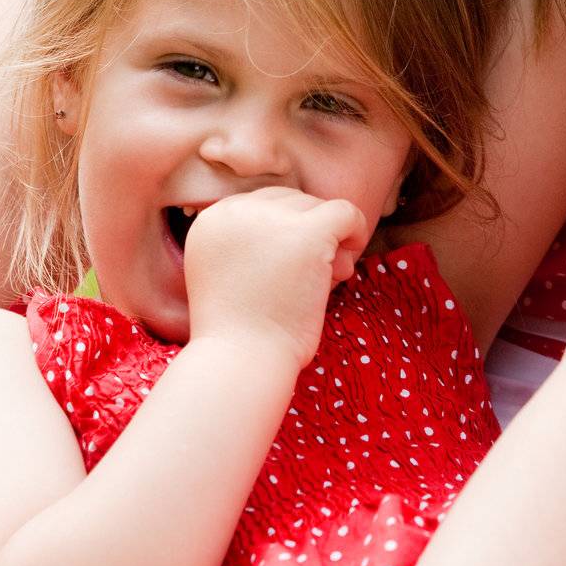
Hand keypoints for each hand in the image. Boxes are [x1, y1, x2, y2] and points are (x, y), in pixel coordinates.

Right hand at [182, 188, 367, 366]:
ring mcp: (271, 219)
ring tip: (323, 283)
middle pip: (289, 202)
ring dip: (328, 242)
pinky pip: (344, 212)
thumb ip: (248, 243)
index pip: (261, 205)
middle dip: (306, 236)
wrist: (239, 363)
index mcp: (211, 219)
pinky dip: (355, 232)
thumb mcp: (227, 274)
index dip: (282, 236)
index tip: (285, 274)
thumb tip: (298, 221)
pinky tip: (344, 266)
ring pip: (316, 207)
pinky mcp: (306, 233)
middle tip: (308, 282)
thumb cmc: (238, 333)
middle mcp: (236, 210)